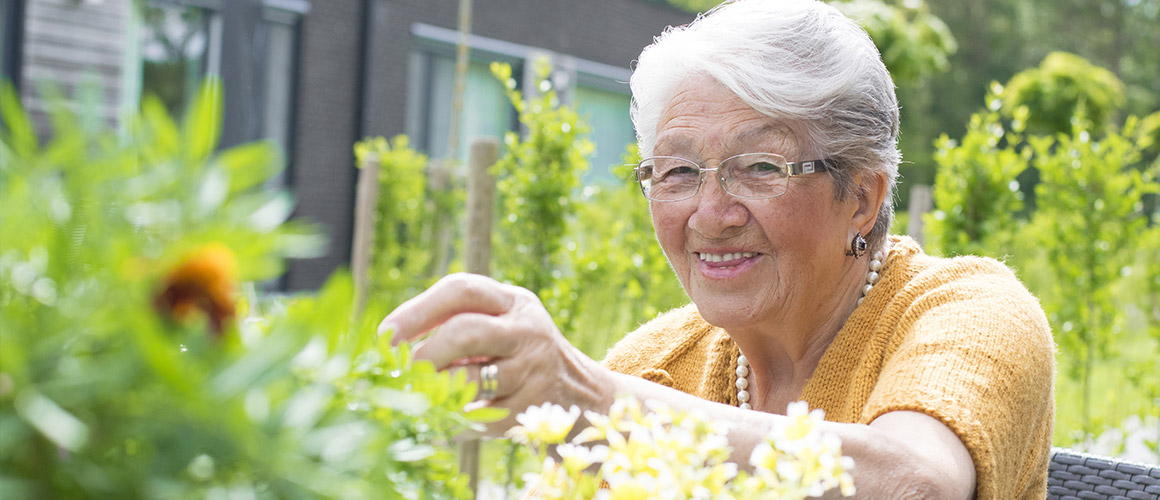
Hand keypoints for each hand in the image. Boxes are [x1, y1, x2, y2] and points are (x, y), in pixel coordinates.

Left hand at [378, 273, 610, 435]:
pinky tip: (435, 419)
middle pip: (466, 332)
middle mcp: (527, 331)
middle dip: (424, 352)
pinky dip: (448, 420)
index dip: (417, 311)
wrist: (578, 392)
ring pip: (470, 380)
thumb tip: (388, 342)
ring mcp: (531, 372)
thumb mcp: (501, 321)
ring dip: (432, 389)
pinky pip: (477, 417)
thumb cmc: (516, 351)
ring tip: (412, 394)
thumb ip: (456, 320)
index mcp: (513, 301)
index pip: (462, 290)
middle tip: (397, 371)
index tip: (385, 335)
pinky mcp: (528, 411)